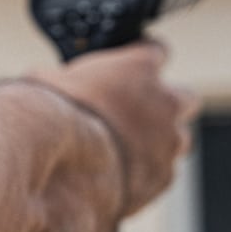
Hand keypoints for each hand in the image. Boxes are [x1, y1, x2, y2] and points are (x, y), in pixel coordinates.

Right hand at [29, 40, 200, 219]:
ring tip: (125, 153)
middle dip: (166, 105)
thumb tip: (47, 82)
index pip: (156, 50)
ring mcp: (168, 144)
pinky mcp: (162, 180)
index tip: (129, 70)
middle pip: (185, 97)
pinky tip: (117, 180)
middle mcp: (164, 103)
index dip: (141, 61)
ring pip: (179, 140)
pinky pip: (162, 175)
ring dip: (159, 143)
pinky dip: (145, 176)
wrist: (58, 172)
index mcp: (137, 68)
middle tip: (137, 114)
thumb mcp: (44, 81)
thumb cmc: (48, 119)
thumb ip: (62, 78)